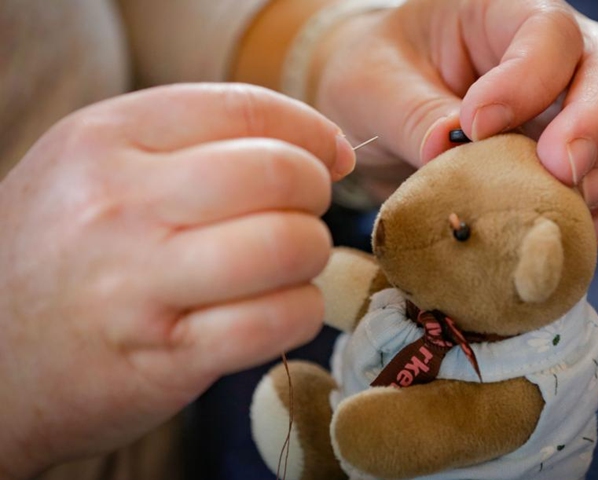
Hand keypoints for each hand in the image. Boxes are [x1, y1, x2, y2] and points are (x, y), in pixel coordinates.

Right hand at [0, 83, 353, 477]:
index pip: (246, 110)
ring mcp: (140, 285)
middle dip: (315, 195)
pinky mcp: (168, 357)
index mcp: (106, 140)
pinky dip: (300, 311)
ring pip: (288, 246)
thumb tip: (325, 147)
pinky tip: (278, 308)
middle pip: (279, 175)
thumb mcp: (96, 168)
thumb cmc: (61, 253)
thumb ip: (196, 142)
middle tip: (301, 214)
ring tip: (286, 264)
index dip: (311, 131)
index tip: (331, 157)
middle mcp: (120, 205)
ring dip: (310, 257)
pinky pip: (277, 319)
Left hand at [313, 0, 597, 246]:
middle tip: (559, 171)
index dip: (529, 78)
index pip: (548, 31)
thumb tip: (450, 149)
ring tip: (571, 209)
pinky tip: (573, 233)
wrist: (380, 111)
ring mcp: (579, 111)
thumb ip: (412, 113)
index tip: (478, 125)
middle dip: (596, 126)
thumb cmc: (376, 78)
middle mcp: (559, 58)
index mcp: (503, 15)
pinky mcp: (583, 164)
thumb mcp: (374, 85)